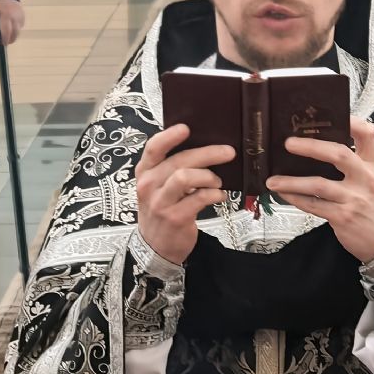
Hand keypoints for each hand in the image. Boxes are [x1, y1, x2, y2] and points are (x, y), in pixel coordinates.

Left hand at [0, 0, 25, 45]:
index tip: (4, 43)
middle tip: (7, 42)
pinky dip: (16, 27)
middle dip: (11, 39)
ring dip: (14, 33)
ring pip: (19, 30)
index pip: (7, 30)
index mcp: (6, 14)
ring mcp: (21, 15)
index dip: (5, 39)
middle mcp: (16, 15)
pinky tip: (11, 24)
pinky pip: (20, 25)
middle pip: (16, 32)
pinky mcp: (24, 15)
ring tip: (7, 33)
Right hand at [135, 124, 234, 264]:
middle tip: (228, 152)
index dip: (169, 136)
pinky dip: (214, 194)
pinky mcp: (175, 217)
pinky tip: (219, 195)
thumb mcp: (158, 186)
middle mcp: (149, 185)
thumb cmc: (162, 208)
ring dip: (208, 176)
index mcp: (145, 172)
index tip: (186, 128)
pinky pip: (199, 198)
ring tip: (217, 182)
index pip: (153, 148)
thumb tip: (204, 145)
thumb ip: (172, 167)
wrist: (156, 246)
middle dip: (208, 153)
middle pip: (178, 161)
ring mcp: (160, 202)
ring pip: (185, 177)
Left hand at [265, 118, 373, 262]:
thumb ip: (354, 162)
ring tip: (273, 180)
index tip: (332, 114)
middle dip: (311, 147)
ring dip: (292, 181)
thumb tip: (317, 145)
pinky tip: (283, 193)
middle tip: (288, 144)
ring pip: (318, 184)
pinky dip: (295, 198)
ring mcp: (354, 199)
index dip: (351, 121)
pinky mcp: (342, 217)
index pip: (368, 135)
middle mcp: (365, 179)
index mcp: (373, 165)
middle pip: (339, 154)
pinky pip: (313, 205)